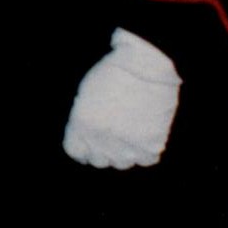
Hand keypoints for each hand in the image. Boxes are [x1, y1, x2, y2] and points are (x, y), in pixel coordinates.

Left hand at [63, 27, 179, 169]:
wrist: (147, 64)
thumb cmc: (114, 72)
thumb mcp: (85, 93)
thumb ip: (83, 120)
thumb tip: (88, 139)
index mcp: (81, 124)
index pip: (75, 151)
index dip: (82, 148)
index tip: (89, 146)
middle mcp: (101, 138)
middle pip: (99, 160)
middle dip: (103, 150)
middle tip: (113, 137)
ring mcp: (127, 144)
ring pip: (123, 163)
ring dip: (125, 152)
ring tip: (131, 134)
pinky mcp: (152, 144)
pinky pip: (147, 159)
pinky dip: (147, 151)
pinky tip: (146, 136)